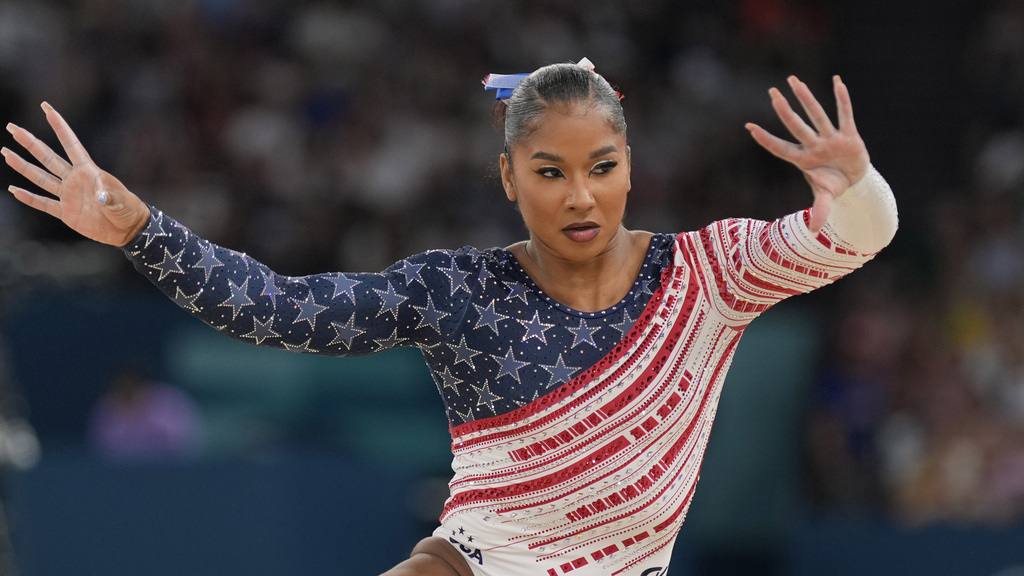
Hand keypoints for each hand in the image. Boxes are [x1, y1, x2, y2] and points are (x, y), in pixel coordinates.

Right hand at [3, 103, 149, 246]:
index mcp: (89, 171)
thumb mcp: (122, 201)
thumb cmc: (128, 210)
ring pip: (40, 178)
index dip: (59, 126)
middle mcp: (74, 179)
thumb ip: (110, 197)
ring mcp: (68, 195)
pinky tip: (14, 190)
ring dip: (23, 166)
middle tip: (12, 128)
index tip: (46, 108)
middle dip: (30, 142)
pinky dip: (29, 199)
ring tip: (5, 152)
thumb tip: (101, 198)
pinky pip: (43, 204)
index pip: (70, 144)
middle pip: (48, 157)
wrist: (127, 230)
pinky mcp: (66, 213)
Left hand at [745, 75, 869, 234]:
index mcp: (804, 160)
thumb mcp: (825, 198)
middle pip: (796, 125)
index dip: (766, 140)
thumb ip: (820, 211)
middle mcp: (814, 145)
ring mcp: (830, 138)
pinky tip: (838, 81)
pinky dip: (843, 98)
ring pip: (817, 114)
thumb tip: (815, 231)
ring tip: (794, 80)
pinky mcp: (849, 135)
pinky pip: (845, 113)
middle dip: (784, 110)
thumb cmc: (833, 186)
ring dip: (807, 97)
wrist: (854, 181)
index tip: (749, 127)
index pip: (780, 148)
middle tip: (771, 93)